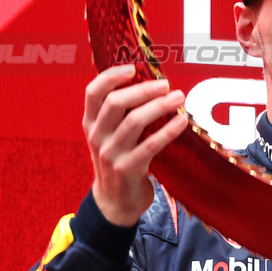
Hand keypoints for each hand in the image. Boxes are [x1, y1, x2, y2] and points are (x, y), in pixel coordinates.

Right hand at [83, 64, 187, 226]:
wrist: (114, 202)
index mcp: (90, 123)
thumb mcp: (109, 136)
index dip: (111, 76)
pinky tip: (181, 122)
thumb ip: (120, 114)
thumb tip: (151, 83)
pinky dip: (168, 131)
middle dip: (143, 89)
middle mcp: (97, 136)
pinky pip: (150, 145)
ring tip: (179, 98)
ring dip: (160, 106)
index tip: (133, 68)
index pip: (93, 92)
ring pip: (134, 122)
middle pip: (115, 103)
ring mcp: (110, 154)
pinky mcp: (127, 169)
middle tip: (166, 85)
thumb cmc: (118, 160)